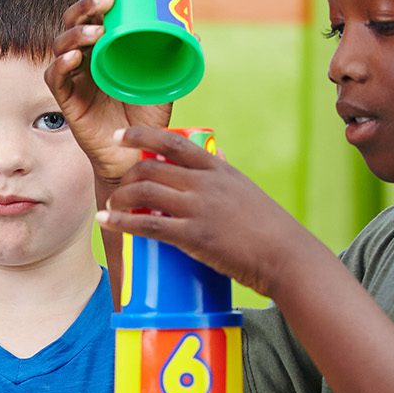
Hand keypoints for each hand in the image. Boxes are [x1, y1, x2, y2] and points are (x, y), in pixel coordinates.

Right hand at [43, 0, 173, 187]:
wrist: (136, 156)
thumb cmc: (146, 119)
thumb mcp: (163, 84)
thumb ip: (172, 60)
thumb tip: (192, 32)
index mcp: (104, 49)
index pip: (94, 14)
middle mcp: (85, 60)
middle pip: (73, 23)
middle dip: (85, 7)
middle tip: (105, 2)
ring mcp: (74, 79)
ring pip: (60, 46)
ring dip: (75, 34)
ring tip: (94, 31)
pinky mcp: (66, 101)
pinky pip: (56, 78)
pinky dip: (61, 65)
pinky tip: (73, 58)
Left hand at [97, 126, 324, 296]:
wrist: (286, 256)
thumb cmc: (268, 226)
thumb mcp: (245, 188)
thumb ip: (225, 171)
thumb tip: (216, 152)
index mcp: (217, 169)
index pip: (172, 142)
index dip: (141, 136)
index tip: (120, 138)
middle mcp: (205, 183)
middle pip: (150, 167)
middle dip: (126, 176)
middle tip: (117, 190)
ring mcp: (199, 208)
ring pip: (144, 191)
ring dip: (119, 199)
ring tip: (111, 208)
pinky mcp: (193, 236)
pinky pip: (148, 224)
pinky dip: (122, 222)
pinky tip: (107, 222)